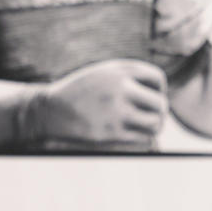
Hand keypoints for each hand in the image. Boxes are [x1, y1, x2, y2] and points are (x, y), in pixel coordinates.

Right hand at [29, 59, 168, 148]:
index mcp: (120, 71)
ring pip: (156, 123)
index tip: (151, 96)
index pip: (158, 79)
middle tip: (152, 116)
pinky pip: (144, 139)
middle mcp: (120, 89)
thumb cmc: (81, 91)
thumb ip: (130, 76)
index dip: (159, 89)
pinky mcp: (111, 134)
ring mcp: (116, 112)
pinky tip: (137, 136)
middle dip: (160, 111)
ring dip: (155, 127)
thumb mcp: (104, 73)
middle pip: (161, 103)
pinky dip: (145, 139)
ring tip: (148, 127)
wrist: (49, 110)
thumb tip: (162, 91)